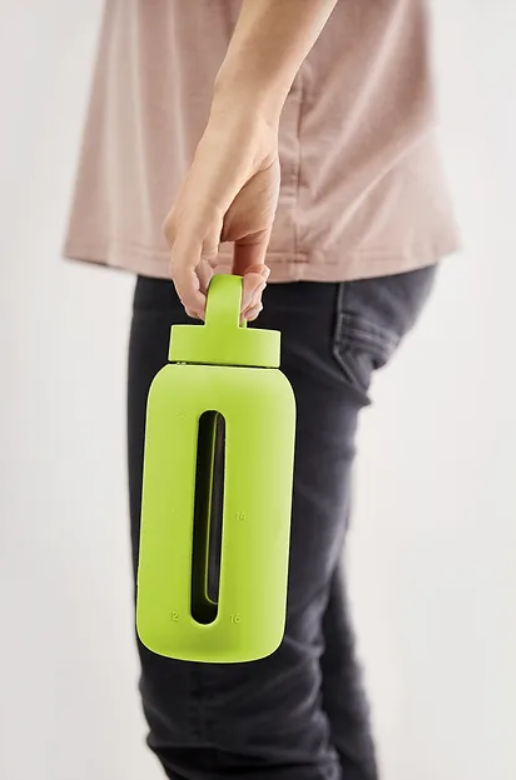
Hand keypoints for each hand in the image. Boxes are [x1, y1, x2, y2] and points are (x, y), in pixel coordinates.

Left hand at [164, 107, 279, 320]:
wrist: (250, 134)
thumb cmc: (250, 177)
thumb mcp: (254, 234)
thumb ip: (247, 265)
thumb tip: (248, 293)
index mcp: (192, 242)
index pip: (200, 291)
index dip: (227, 306)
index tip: (256, 302)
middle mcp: (179, 239)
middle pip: (195, 296)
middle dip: (230, 307)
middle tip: (258, 297)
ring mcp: (180, 232)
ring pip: (191, 290)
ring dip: (228, 299)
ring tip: (256, 283)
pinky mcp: (189, 224)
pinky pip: (184, 272)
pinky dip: (205, 290)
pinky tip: (238, 286)